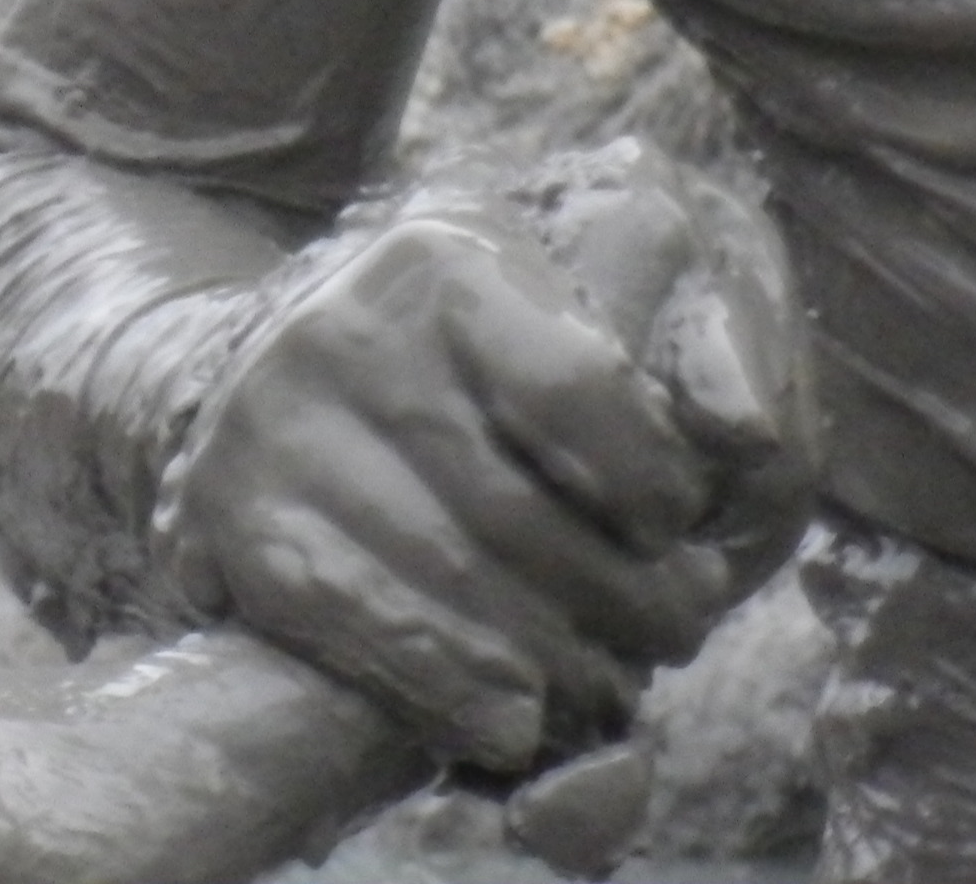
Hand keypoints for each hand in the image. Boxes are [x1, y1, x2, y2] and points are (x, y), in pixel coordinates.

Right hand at [153, 156, 807, 778]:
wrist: (297, 387)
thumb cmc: (497, 360)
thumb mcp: (610, 307)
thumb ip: (719, 347)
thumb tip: (745, 428)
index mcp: (446, 259)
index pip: (581, 392)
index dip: (657, 490)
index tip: (675, 525)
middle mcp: (342, 328)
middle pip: (521, 517)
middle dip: (628, 605)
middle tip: (670, 631)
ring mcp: (272, 425)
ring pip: (453, 590)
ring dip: (560, 668)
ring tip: (605, 680)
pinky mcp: (230, 516)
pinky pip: (363, 633)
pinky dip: (455, 693)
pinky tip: (513, 716)